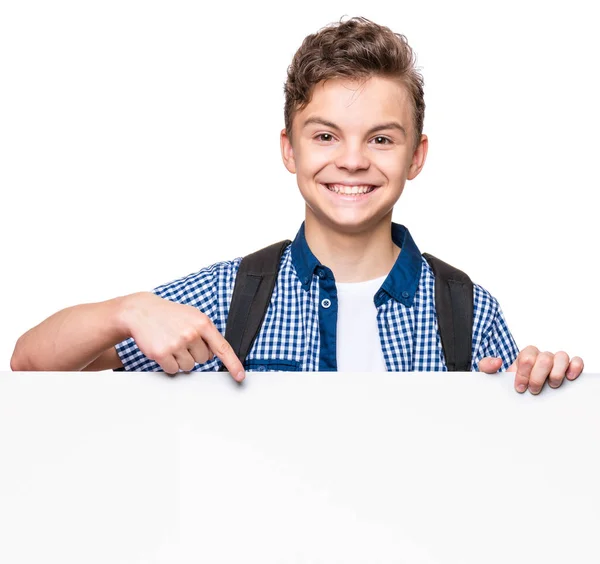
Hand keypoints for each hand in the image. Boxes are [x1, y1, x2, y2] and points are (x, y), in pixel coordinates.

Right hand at [119, 292, 244, 380]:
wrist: (141, 311)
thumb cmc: (169, 315)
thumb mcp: (193, 316)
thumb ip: (207, 333)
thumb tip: (215, 354)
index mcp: (202, 323)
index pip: (223, 348)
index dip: (233, 364)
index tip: (240, 376)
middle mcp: (191, 333)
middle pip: (203, 360)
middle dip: (194, 353)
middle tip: (182, 340)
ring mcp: (176, 343)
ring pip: (188, 366)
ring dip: (181, 359)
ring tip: (171, 343)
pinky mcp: (162, 353)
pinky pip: (173, 370)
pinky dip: (169, 364)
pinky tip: (163, 349)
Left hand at [478, 345, 583, 393]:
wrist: (521, 388)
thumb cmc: (511, 380)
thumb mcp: (493, 373)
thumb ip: (487, 366)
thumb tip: (497, 362)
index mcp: (525, 356)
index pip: (526, 358)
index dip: (523, 374)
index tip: (519, 388)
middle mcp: (541, 356)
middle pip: (544, 359)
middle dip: (538, 377)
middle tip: (534, 390)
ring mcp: (555, 360)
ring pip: (561, 357)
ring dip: (556, 373)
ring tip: (551, 385)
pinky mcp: (568, 367)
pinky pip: (576, 360)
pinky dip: (575, 367)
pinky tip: (569, 377)